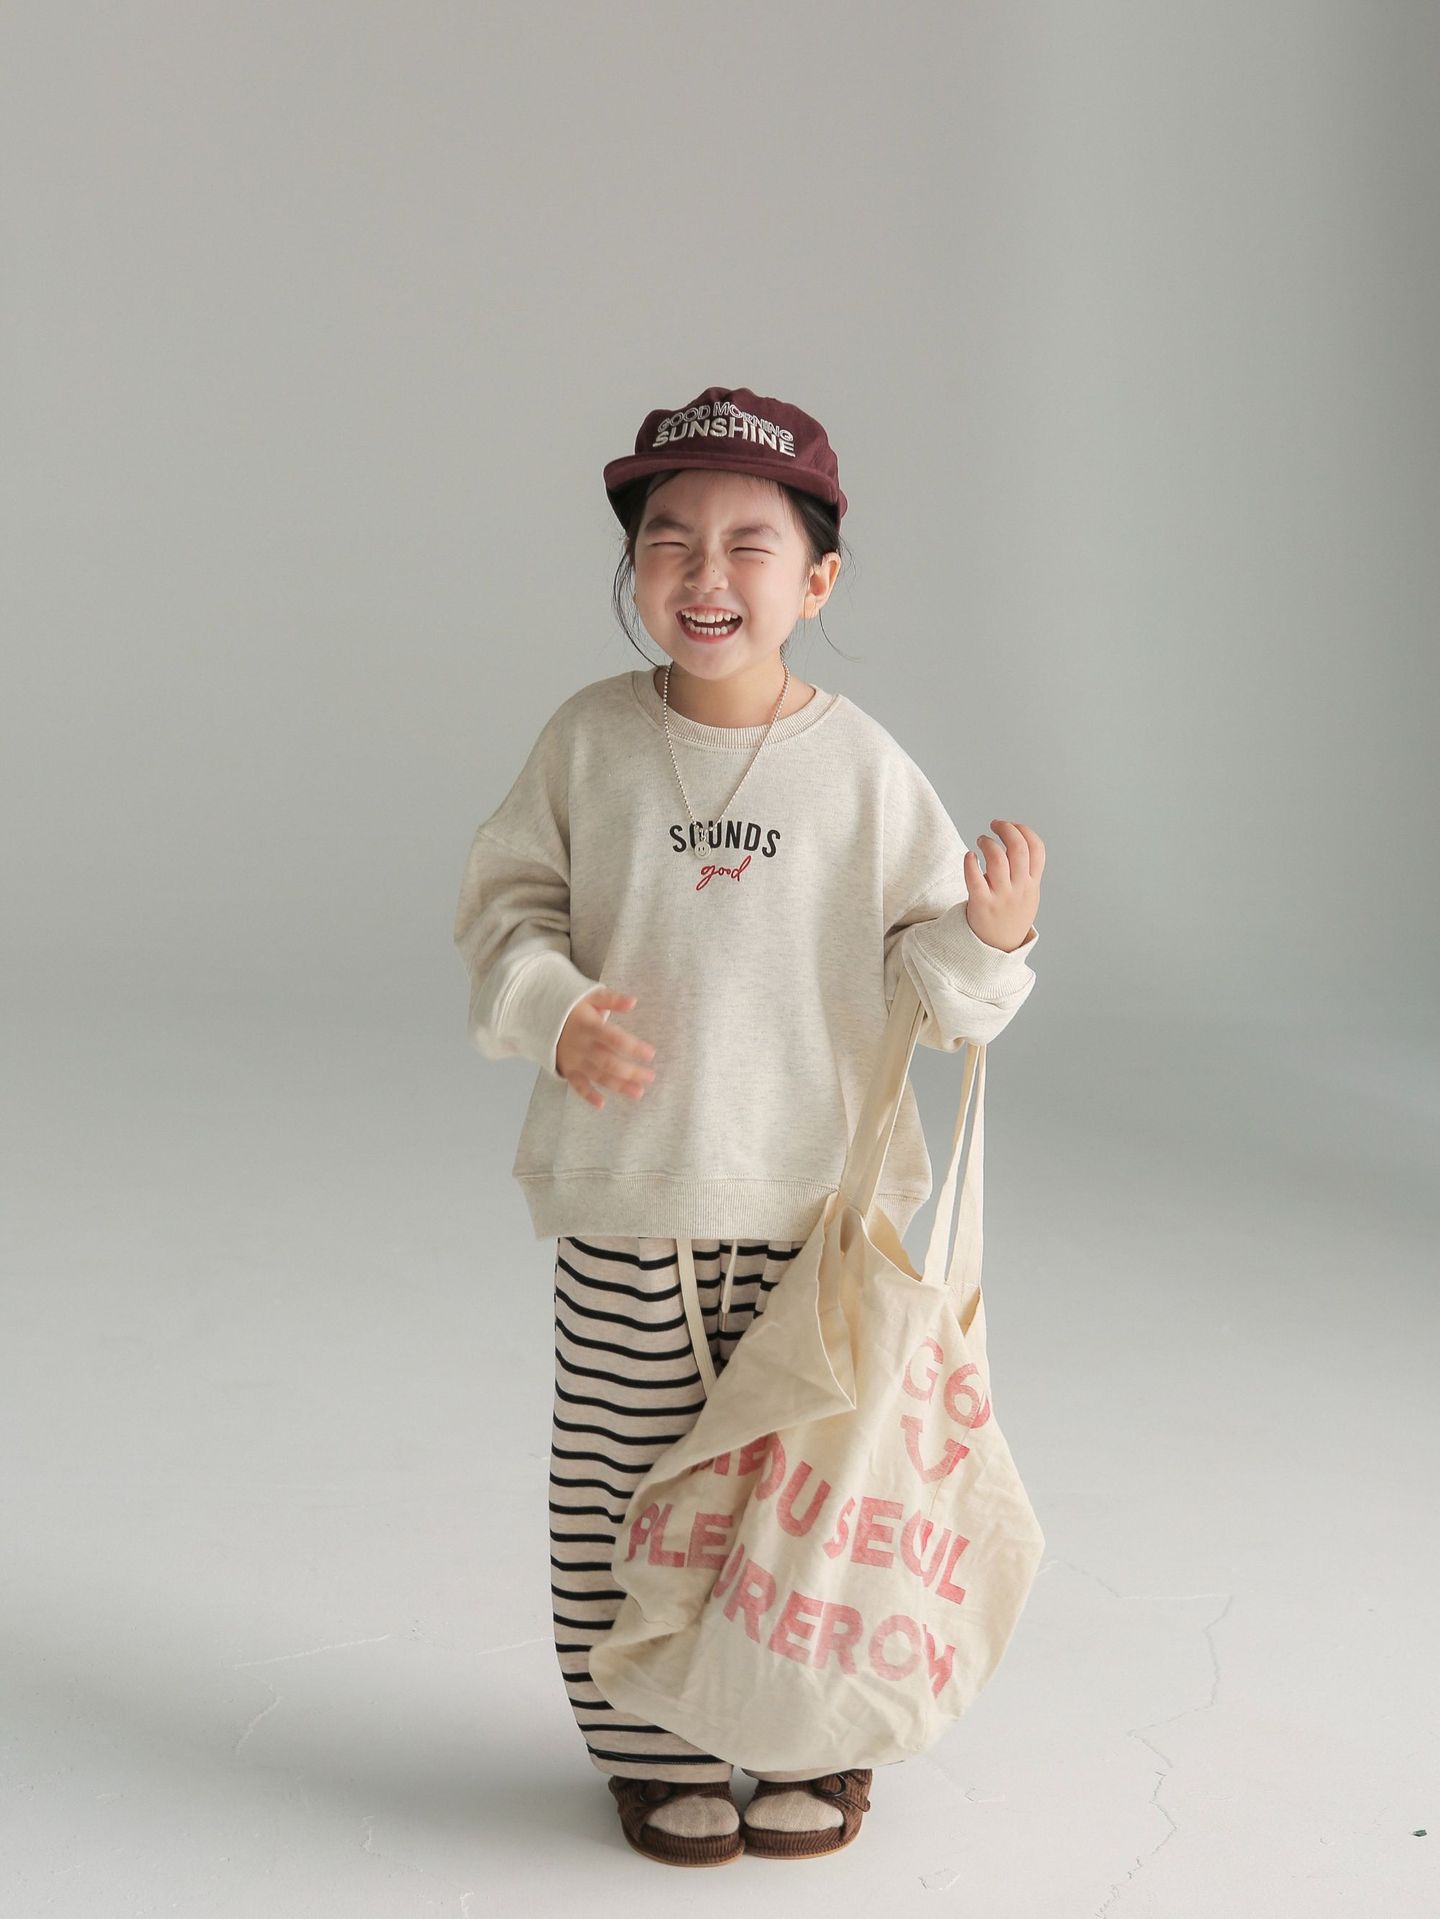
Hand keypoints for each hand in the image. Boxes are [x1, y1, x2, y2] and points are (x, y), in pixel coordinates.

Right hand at [557, 988, 657, 1109]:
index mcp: (590, 1026)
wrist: (539, 1016)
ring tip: (638, 1092)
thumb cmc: (571, 1008)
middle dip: (631, 1071)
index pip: (614, 1038)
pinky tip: (601, 1103)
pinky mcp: (568, 1069)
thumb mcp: (590, 997)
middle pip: (609, 1062)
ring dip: (618, 1085)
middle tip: (650, 1077)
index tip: (650, 1054)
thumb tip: (633, 1001)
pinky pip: (577, 1085)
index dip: (633, 1047)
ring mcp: (574, 1060)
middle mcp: (582, 1045)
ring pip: (598, 1076)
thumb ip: (612, 1000)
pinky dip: (587, 1095)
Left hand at [963, 819, 1044, 952]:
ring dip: (988, 843)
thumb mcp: (1030, 895)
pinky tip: (969, 857)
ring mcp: (1001, 896)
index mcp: (1032, 884)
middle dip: (1007, 829)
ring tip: (981, 841)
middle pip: (1018, 848)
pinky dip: (970, 862)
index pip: (1037, 849)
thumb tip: (1017, 839)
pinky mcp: (981, 904)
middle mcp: (1019, 888)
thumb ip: (1027, 871)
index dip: (1025, 831)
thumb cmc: (1011, 916)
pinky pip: (975, 878)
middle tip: (995, 824)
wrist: (999, 949)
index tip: (1012, 825)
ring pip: (997, 859)